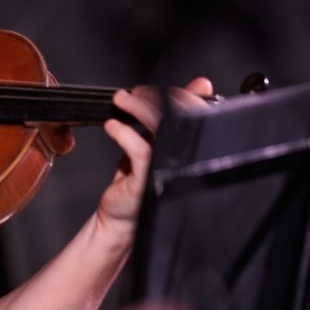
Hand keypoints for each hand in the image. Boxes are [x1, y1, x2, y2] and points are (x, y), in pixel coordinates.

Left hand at [97, 77, 216, 233]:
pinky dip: (124, 133)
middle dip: (159, 97)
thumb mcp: (150, 145)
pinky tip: (112, 126)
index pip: (198, 113)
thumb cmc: (136, 183)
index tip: (159, 88)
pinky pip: (140, 149)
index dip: (183, 95)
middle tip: (136, 92)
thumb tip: (168, 93)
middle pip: (184, 116)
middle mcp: (187, 159)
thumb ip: (161, 120)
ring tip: (120, 100)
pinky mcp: (150, 180)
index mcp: (191, 149)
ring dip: (139, 108)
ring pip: (162, 128)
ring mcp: (171, 170)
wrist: (120, 220)